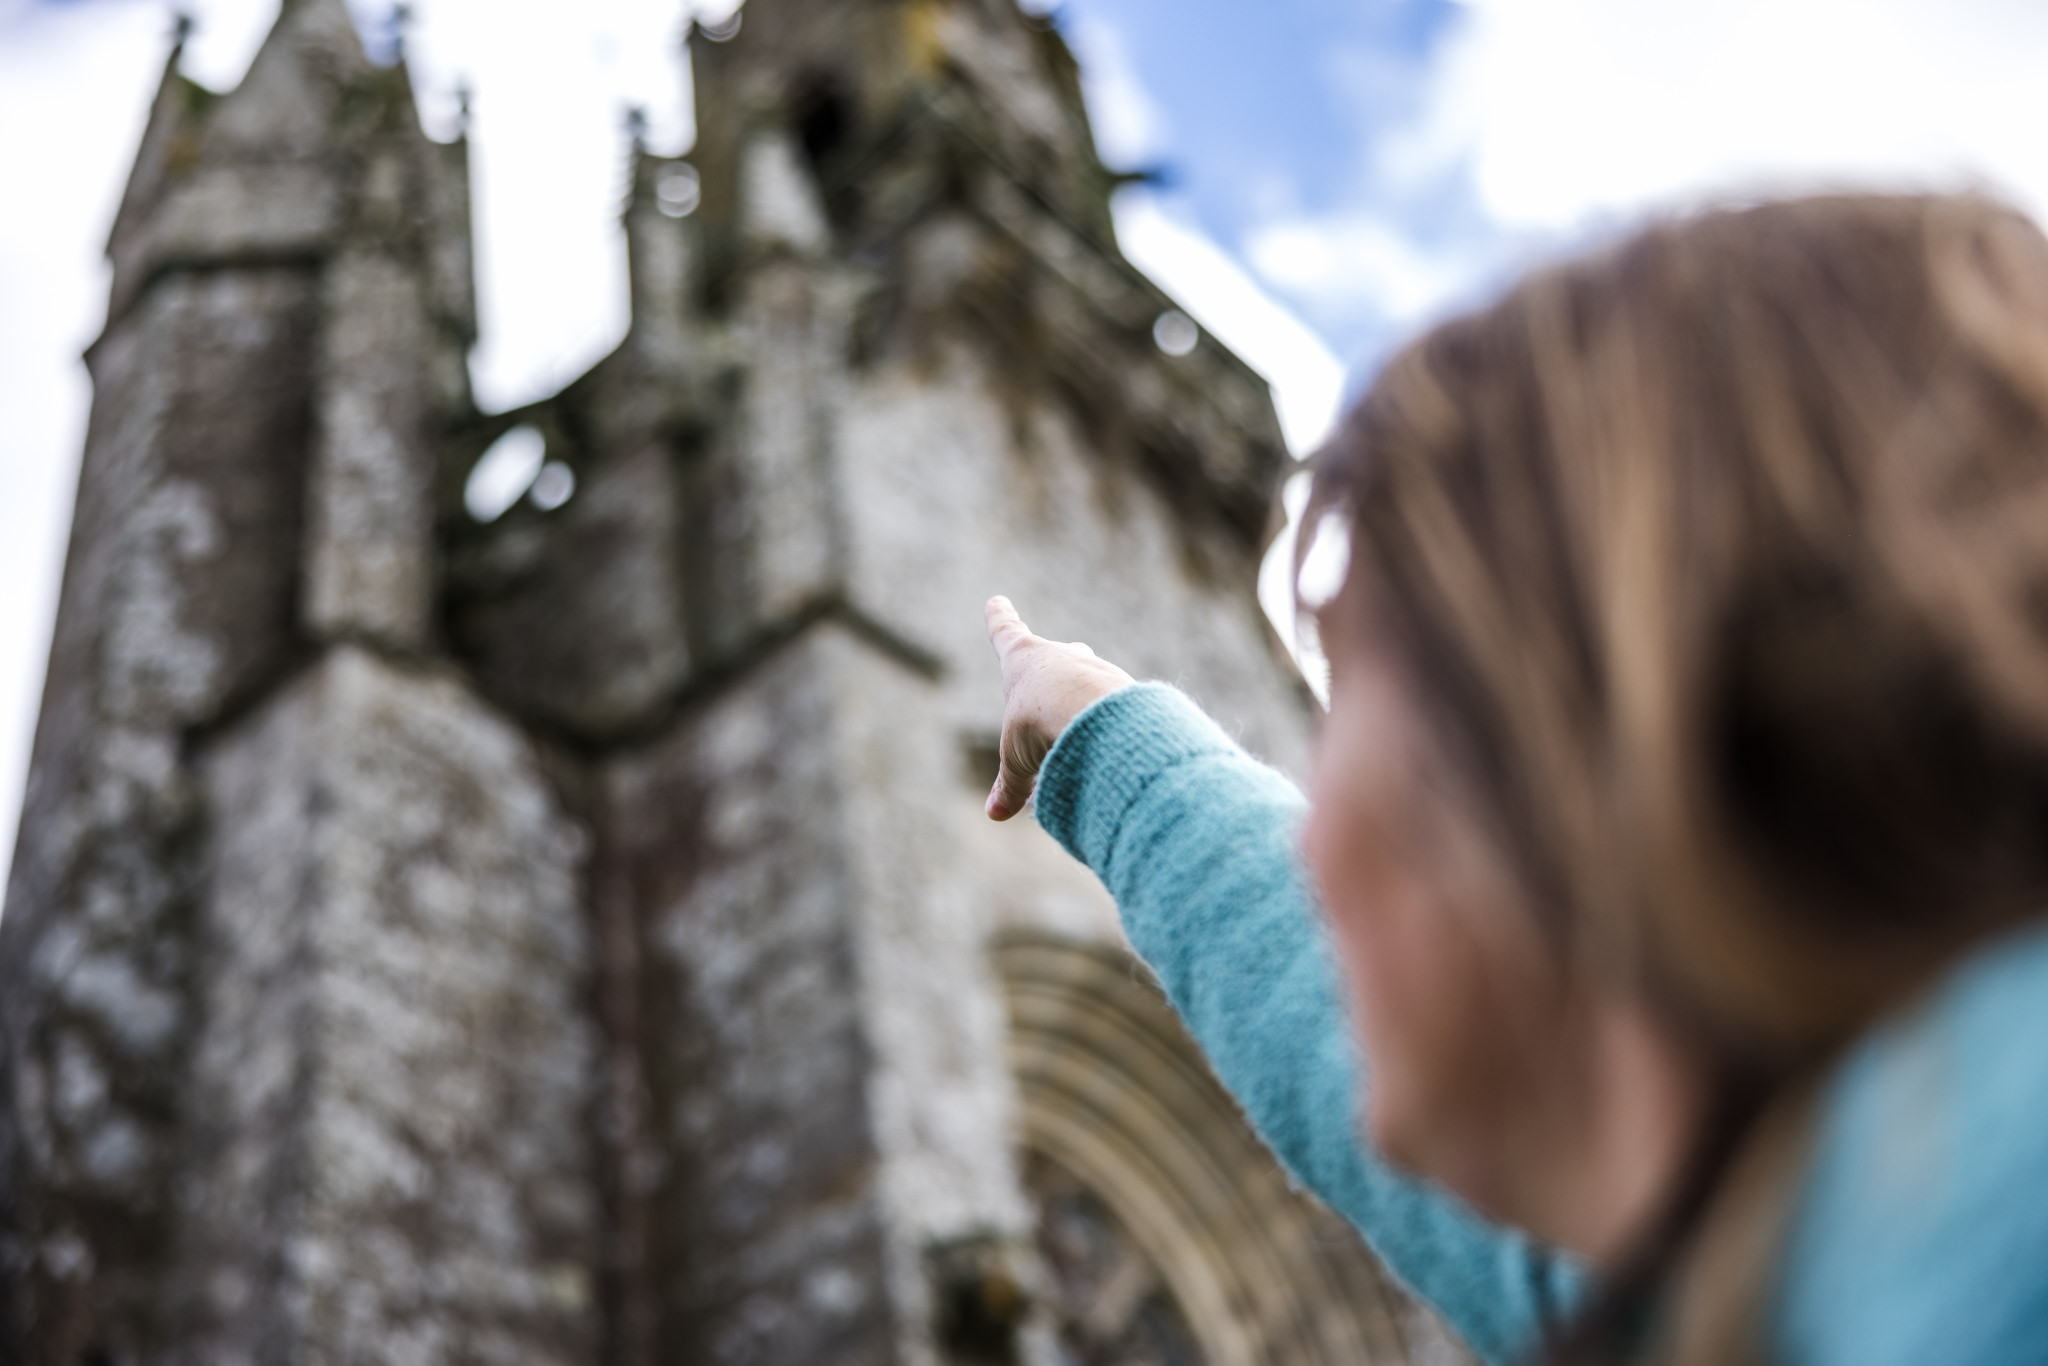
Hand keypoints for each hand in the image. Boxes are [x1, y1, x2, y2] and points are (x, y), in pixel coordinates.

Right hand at [984, 596, 1135, 820]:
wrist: (1093, 711)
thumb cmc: (1040, 722)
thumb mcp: (1017, 757)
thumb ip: (1011, 784)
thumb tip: (994, 813)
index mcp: (1024, 659)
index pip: (1006, 633)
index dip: (1000, 620)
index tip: (997, 601)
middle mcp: (1062, 657)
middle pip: (1059, 654)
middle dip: (1058, 662)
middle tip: (1064, 663)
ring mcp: (1095, 671)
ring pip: (1090, 683)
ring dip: (1085, 704)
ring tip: (1083, 732)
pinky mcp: (1124, 691)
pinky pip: (1114, 707)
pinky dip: (1109, 726)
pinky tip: (1111, 751)